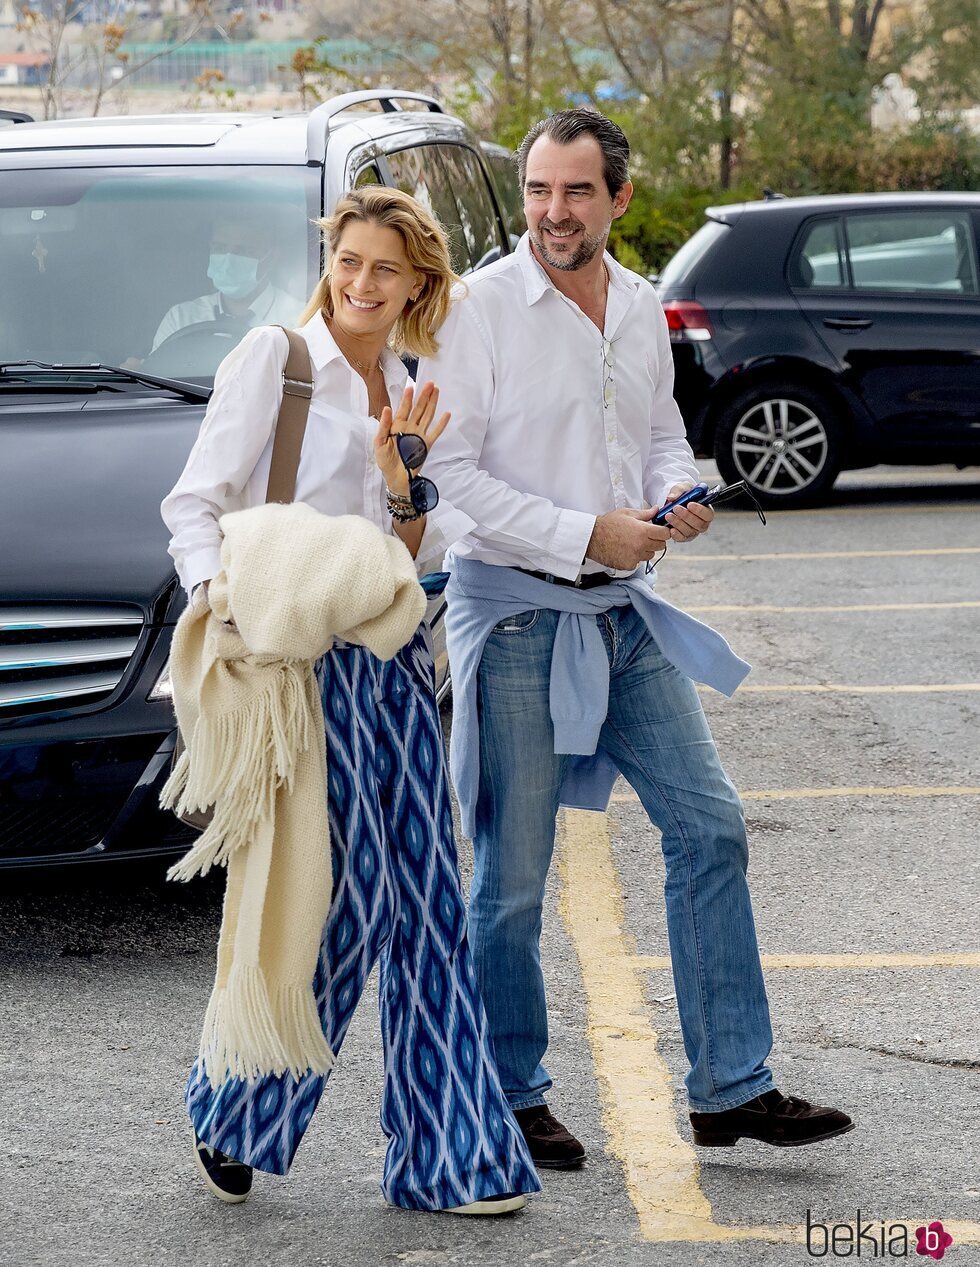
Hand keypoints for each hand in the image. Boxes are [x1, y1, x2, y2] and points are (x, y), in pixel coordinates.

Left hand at [373, 381, 450, 496]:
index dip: (407, 398)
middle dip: (423, 396)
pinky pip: (435, 432)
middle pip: (418, 409)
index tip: (411, 387)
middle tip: (429, 384)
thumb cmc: (385, 460)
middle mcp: (409, 427)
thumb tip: (387, 409)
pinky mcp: (426, 444)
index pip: (403, 409)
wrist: (395, 477)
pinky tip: (447, 414)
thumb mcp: (379, 443)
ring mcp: (419, 435)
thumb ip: (383, 426)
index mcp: (397, 426)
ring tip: (437, 391)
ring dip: (432, 404)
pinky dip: (441, 424)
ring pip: (427, 416)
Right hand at [585, 507, 670, 569]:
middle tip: (645, 536)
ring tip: (633, 543)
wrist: (592, 538)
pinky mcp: (628, 565)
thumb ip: (645, 514)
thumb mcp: (627, 513)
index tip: (659, 531)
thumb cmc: (608, 524)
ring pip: (650, 555)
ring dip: (646, 550)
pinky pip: (638, 562)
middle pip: (661, 546)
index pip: (666, 534)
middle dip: (656, 540)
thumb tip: (657, 510)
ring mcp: (635, 557)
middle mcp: (641, 545)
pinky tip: (625, 550)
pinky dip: (635, 558)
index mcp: (643, 531)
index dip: (664, 532)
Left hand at [657, 482, 714, 542]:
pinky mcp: (684, 537)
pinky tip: (670, 529)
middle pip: (699, 524)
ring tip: (668, 515)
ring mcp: (693, 531)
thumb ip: (678, 491)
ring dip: (678, 523)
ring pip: (689, 531)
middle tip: (676, 508)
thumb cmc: (682, 495)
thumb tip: (672, 497)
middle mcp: (702, 523)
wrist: (672, 503)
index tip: (690, 504)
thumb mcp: (682, 488)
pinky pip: (681, 538)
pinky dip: (676, 534)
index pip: (708, 514)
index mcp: (706, 511)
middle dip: (686, 516)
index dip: (700, 511)